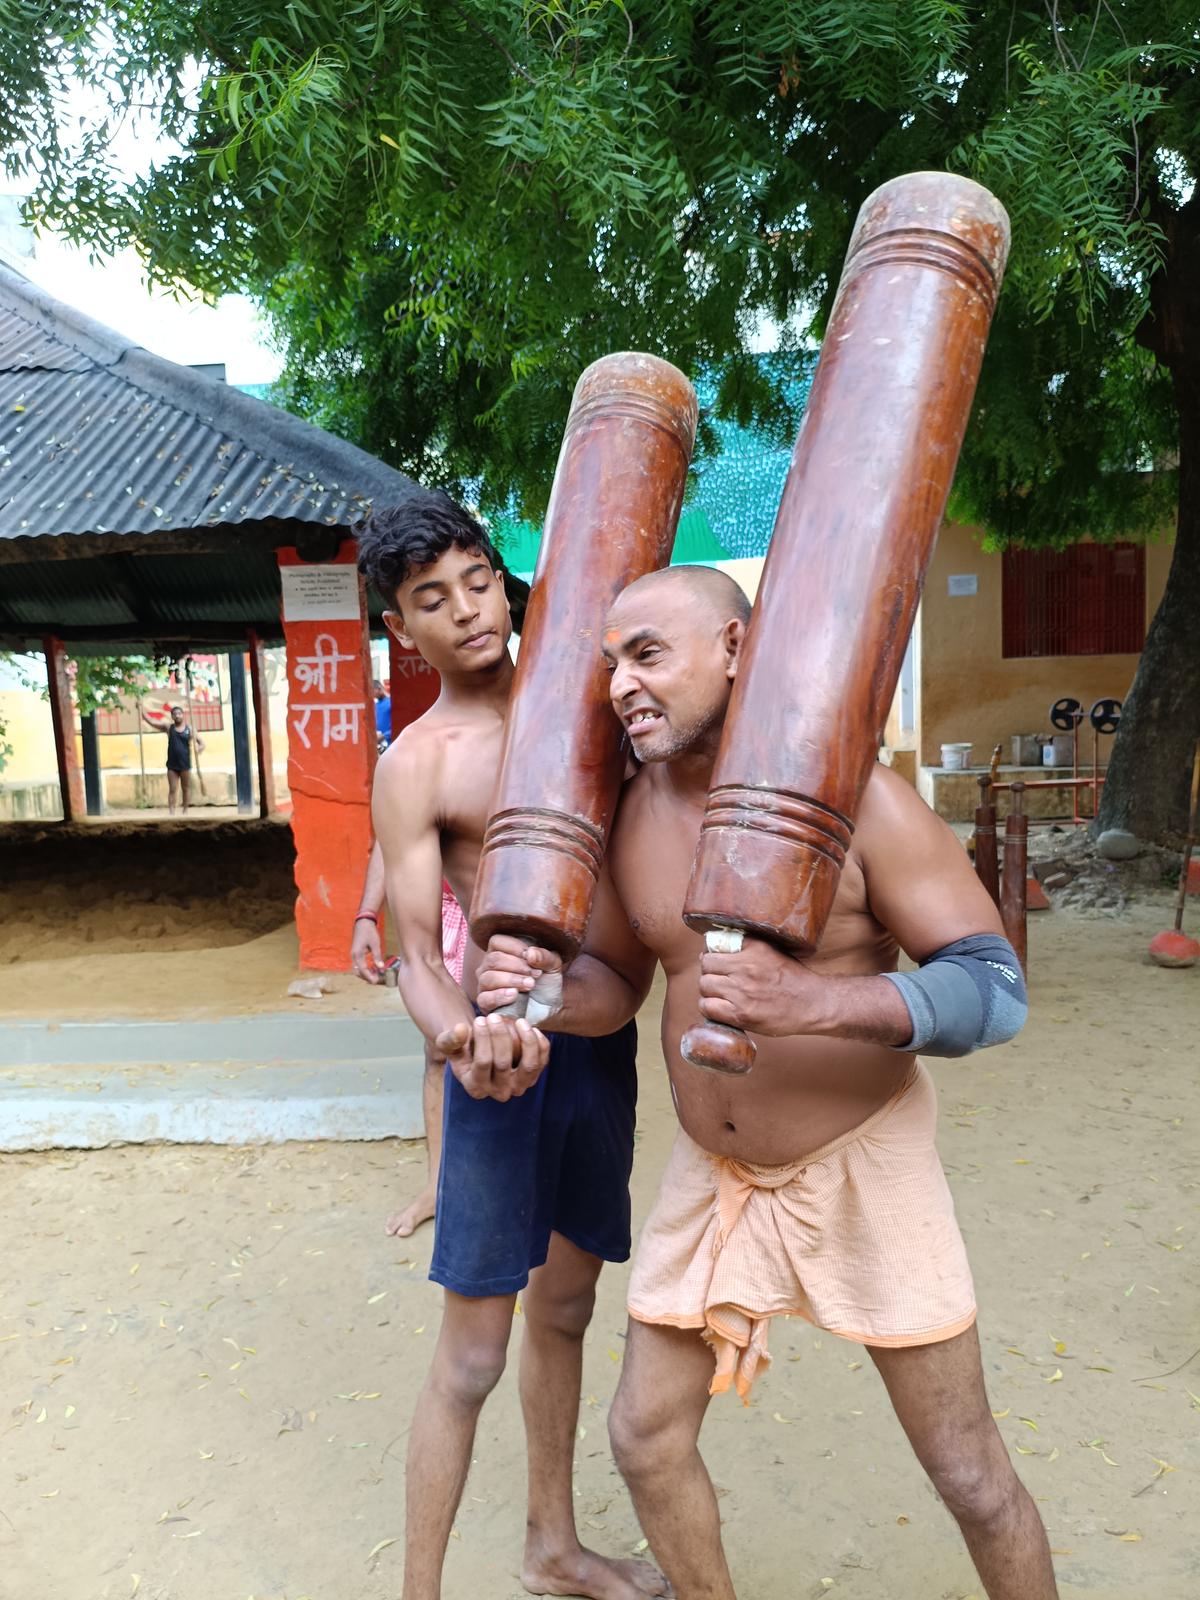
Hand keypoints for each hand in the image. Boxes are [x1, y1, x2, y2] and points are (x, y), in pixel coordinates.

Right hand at [350, 917, 382, 982]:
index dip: (369, 977)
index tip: (376, 982)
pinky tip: (374, 968)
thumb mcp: (375, 944)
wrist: (363, 922)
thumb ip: (377, 956)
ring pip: (358, 968)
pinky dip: (365, 968)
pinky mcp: (356, 953)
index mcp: (357, 954)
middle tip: (377, 980)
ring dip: (366, 973)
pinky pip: (359, 964)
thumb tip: (381, 968)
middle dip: (367, 977)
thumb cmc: (369, 932)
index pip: (362, 970)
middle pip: (358, 971)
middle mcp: (354, 955)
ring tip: (376, 974)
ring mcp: (354, 954)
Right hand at [434, 1013, 550, 1100]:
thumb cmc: (463, 1049)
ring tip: (519, 1021)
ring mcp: (518, 1087)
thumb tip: (461, 1029)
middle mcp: (498, 1092)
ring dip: (527, 1040)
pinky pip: (542, 1061)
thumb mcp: (450, 1045)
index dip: (483, 1038)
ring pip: (529, 1065)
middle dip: (500, 1035)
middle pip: (503, 1063)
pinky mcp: (533, 1078)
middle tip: (495, 1016)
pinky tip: (530, 1028)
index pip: (482, 1062)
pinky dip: (540, 1044)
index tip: (480, 1018)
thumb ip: (450, 1038)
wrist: (482, 1055)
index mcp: (475, 1087)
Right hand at [477, 935, 563, 1016]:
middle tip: (534, 975)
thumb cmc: (546, 982)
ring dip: (511, 980)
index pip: (497, 941)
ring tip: (529, 985)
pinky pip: (484, 998)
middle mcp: (488, 966)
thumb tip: (530, 953)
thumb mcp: (552, 966)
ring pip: (488, 978)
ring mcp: (485, 985)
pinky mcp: (485, 1004)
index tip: (531, 958)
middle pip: (493, 959)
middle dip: (516, 966)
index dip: (515, 948)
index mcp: (501, 951)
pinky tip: (514, 995)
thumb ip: (544, 957)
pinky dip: (499, 996)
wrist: (548, 1008)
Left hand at [698, 937, 831, 1037]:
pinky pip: (708, 1007)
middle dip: (709, 973)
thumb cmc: (793, 978)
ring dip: (708, 991)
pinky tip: (719, 1008)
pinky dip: (709, 1008)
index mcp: (754, 950)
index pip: (715, 946)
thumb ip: (747, 947)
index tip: (716, 963)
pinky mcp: (741, 1014)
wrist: (813, 1003)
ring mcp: (742, 992)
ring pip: (705, 986)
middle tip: (718, 980)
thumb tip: (716, 946)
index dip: (712, 956)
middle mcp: (746, 968)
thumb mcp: (772, 951)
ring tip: (719, 995)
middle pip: (706, 966)